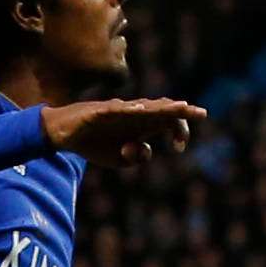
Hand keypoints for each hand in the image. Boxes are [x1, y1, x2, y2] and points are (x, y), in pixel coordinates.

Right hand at [39, 98, 206, 170]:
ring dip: (162, 107)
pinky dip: (128, 109)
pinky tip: (140, 110)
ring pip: (144, 107)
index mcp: (141, 125)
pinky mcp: (98, 112)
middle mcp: (133, 114)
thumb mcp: (119, 159)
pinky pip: (115, 110)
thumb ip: (136, 158)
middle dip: (182, 112)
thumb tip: (146, 151)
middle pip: (162, 109)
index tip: (180, 148)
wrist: (64, 134)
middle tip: (201, 113)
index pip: (168, 123)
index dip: (179, 132)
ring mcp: (116, 111)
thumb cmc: (94, 143)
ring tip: (180, 106)